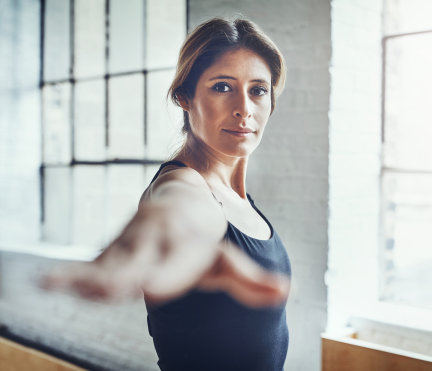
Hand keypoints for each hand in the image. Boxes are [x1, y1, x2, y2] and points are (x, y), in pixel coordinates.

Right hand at [41, 202, 289, 307]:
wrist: (180, 201)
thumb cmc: (203, 238)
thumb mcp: (228, 260)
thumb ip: (252, 280)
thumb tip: (285, 292)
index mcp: (182, 246)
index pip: (173, 265)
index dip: (165, 276)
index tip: (153, 288)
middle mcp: (153, 243)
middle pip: (137, 262)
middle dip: (123, 276)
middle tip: (111, 288)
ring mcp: (129, 246)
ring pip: (107, 263)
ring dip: (87, 276)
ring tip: (62, 286)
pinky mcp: (110, 253)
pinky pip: (86, 266)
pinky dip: (67, 275)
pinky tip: (43, 284)